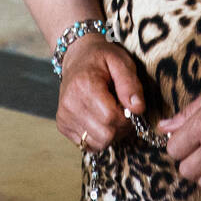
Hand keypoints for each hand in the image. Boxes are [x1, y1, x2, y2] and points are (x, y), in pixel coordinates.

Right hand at [56, 34, 145, 152]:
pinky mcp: (62, 125)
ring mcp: (64, 116)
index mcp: (84, 85)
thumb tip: (138, 109)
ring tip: (111, 114)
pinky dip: (97, 136)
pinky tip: (99, 119)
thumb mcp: (121, 62)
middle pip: (105, 135)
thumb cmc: (101, 58)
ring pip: (96, 143)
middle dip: (120, 128)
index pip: (111, 118)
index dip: (127, 118)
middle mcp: (70, 103)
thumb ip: (131, 84)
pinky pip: (86, 144)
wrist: (77, 56)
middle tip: (122, 111)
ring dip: (109, 134)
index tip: (129, 106)